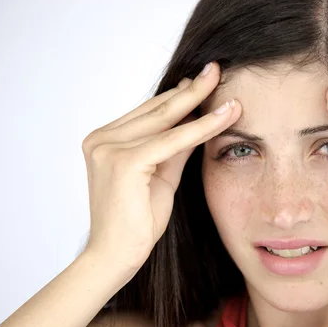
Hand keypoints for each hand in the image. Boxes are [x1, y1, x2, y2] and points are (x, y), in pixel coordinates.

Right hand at [81, 61, 240, 271]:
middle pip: (156, 110)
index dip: (178, 97)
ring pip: (165, 120)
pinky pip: (172, 140)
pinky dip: (202, 128)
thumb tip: (198, 119)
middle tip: (216, 69)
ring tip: (225, 84)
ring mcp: (108, 148)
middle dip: (190, 90)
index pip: (148, 113)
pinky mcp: (122, 161)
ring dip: (200, 102)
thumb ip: (175, 147)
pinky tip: (226, 115)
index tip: (202, 82)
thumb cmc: (137, 222)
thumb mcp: (162, 175)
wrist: (117, 257)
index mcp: (104, 140)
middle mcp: (101, 139)